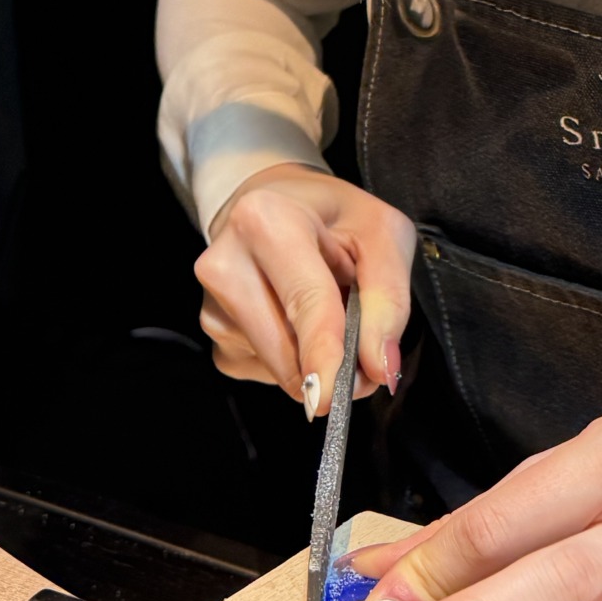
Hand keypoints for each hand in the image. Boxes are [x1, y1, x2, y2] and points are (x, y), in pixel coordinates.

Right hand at [195, 165, 414, 414]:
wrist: (273, 203)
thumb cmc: (331, 215)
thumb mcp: (381, 234)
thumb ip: (388, 298)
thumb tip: (379, 366)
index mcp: (265, 221)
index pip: (303, 302)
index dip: (325, 354)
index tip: (334, 397)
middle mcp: (225, 263)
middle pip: (287, 349)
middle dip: (334, 366)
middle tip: (366, 346)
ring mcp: (212, 305)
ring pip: (280, 369)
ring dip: (315, 358)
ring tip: (322, 308)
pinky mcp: (214, 338)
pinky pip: (266, 373)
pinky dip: (294, 358)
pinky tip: (295, 320)